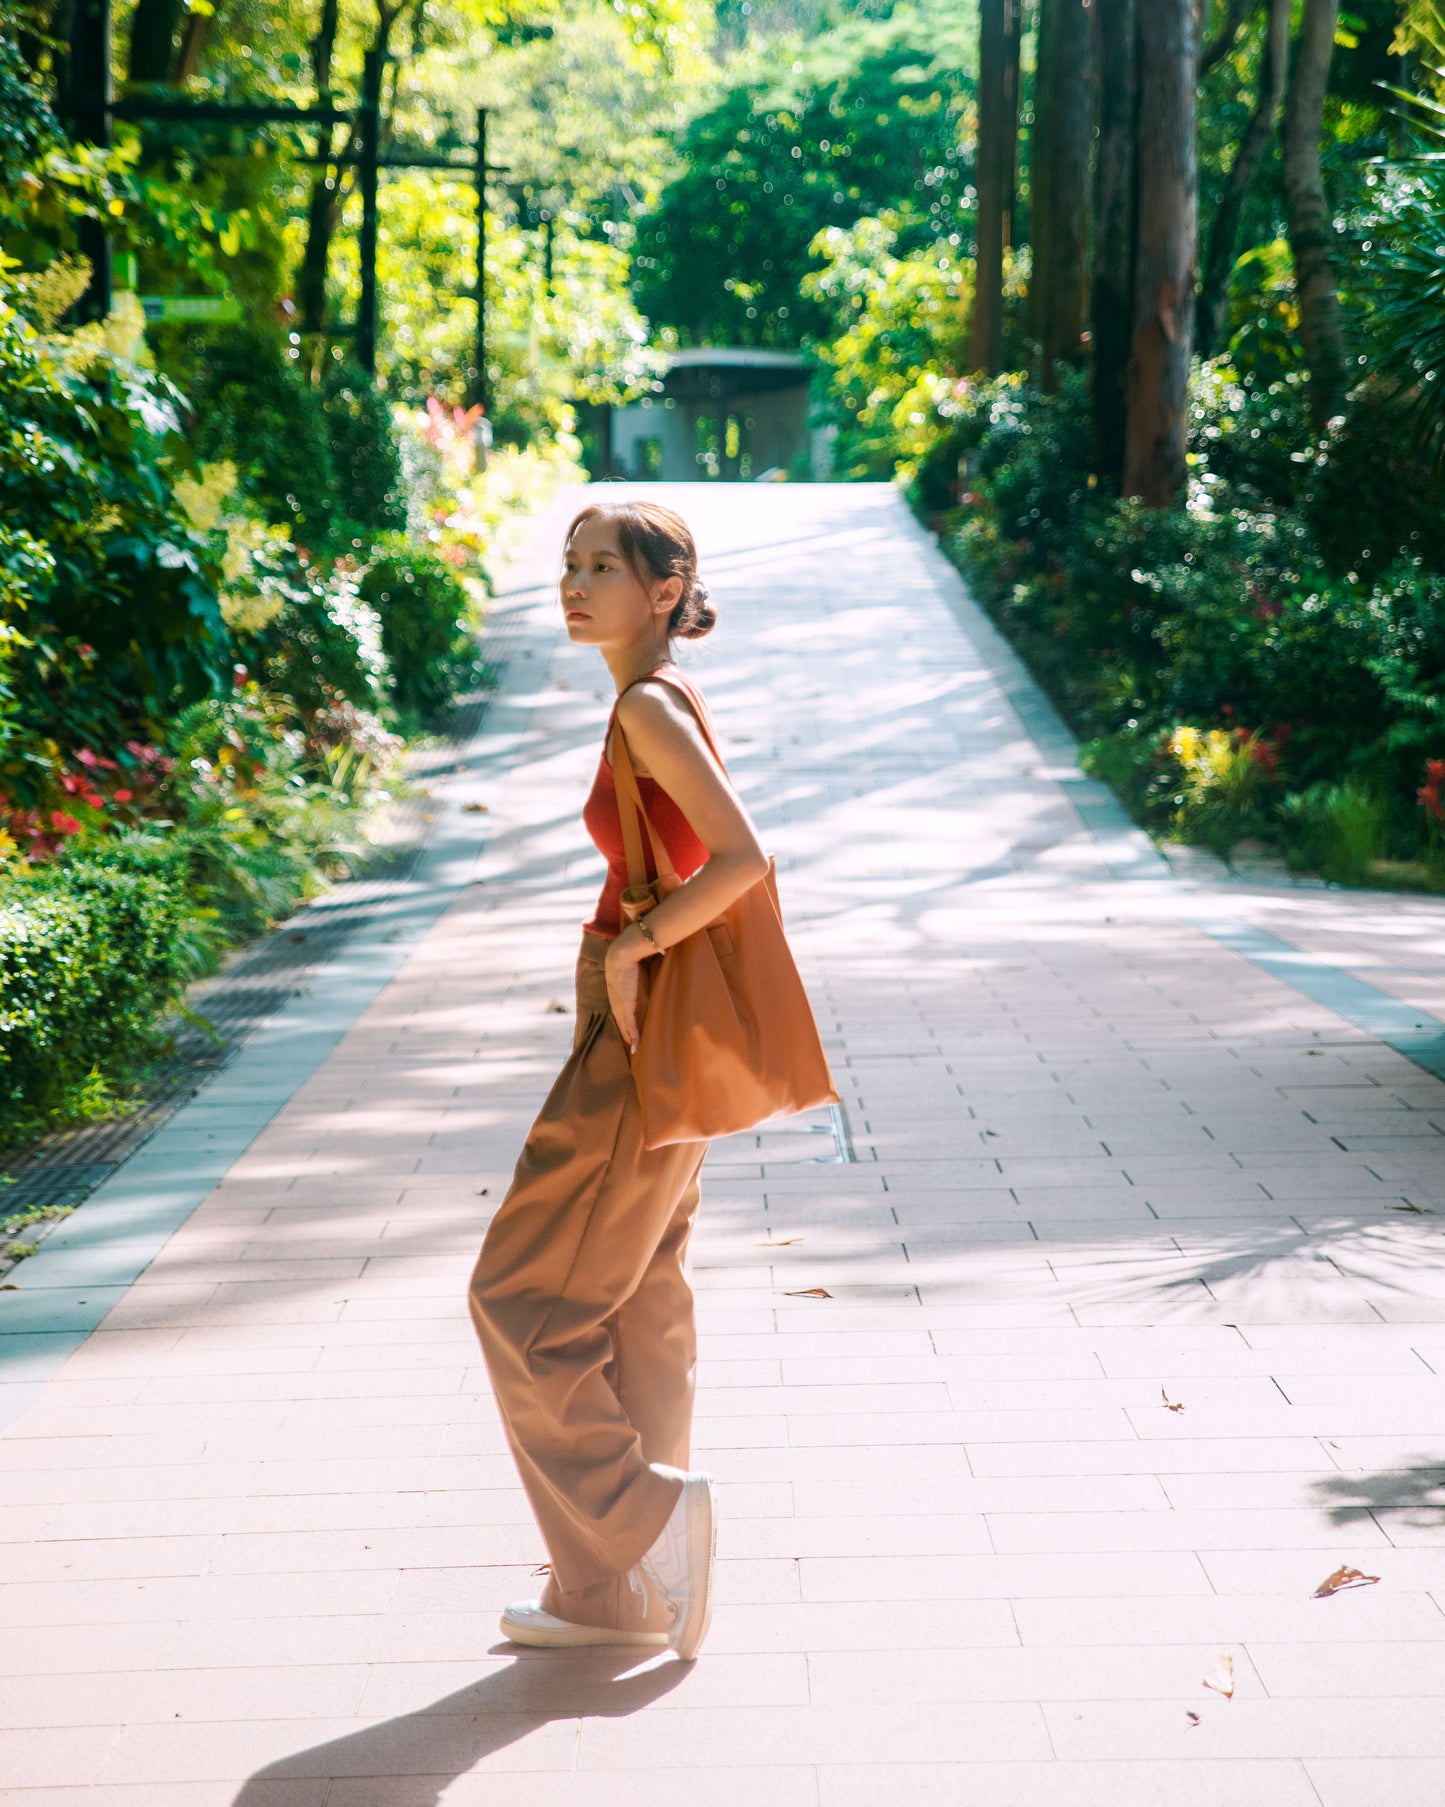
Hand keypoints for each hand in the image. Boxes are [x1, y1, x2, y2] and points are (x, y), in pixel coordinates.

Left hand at [604, 928, 650, 1053]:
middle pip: (620, 1018)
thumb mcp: (636, 961)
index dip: (623, 1016)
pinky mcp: (625, 1004)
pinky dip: (632, 1035)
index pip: (619, 1005)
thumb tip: (656, 958)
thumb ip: (641, 965)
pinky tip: (635, 1045)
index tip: (626, 1025)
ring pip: (623, 1023)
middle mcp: (615, 995)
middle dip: (624, 1031)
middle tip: (629, 1043)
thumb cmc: (633, 951)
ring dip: (629, 1037)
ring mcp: (619, 1001)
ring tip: (634, 1049)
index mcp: (616, 984)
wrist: (624, 951)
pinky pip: (629, 1023)